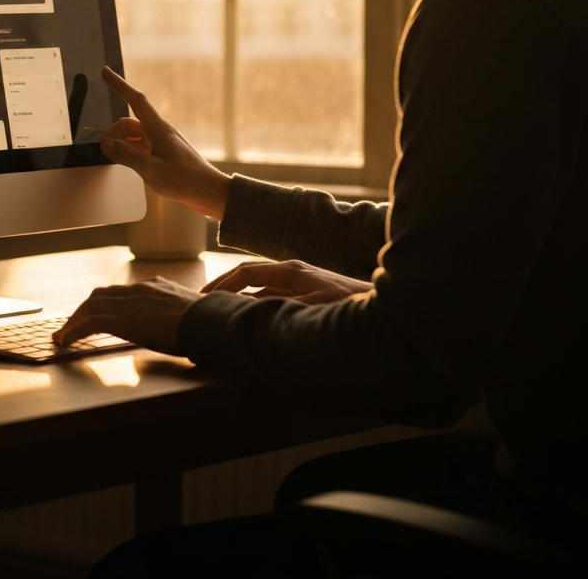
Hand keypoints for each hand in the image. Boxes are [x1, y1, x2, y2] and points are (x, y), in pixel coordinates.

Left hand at [53, 277, 202, 355]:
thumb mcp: (188, 313)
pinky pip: (90, 323)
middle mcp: (138, 290)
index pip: (120, 291)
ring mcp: (130, 303)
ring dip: (74, 320)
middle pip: (100, 295)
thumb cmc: (206, 321)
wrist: (208, 320)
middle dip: (83, 309)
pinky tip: (65, 341)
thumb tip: (175, 328)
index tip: (96, 313)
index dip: (104, 302)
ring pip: (91, 305)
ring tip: (64, 334)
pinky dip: (74, 331)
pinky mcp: (124, 319)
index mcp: (153, 287)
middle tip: (72, 324)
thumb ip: (175, 315)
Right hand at [100, 67, 231, 218]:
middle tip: (108, 151)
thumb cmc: (185, 180)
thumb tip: (106, 144)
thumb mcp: (151, 169)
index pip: (135, 100)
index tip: (105, 72)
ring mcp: (160, 142)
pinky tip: (129, 164)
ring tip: (120, 161)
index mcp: (158, 129)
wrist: (208, 192)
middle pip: (127, 122)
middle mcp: (158, 131)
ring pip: (131, 135)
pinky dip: (129, 151)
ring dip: (121, 145)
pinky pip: (138, 145)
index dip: (119, 85)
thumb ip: (126, 155)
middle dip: (113, 133)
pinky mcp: (161, 153)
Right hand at [200, 259, 372, 304]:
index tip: (203, 296)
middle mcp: (293, 272)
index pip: (245, 272)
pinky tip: (252, 317)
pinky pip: (274, 295)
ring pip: (261, 287)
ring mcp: (301, 281)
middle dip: (224, 286)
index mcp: (290, 270)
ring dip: (241, 296)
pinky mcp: (309, 293)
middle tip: (202, 300)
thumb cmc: (350, 307)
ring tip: (221, 309)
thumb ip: (280, 307)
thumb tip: (249, 309)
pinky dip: (257, 303)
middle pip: (249, 275)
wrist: (385, 306)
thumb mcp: (312, 308)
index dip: (222, 283)